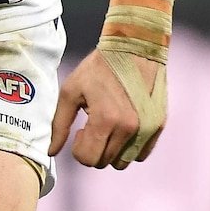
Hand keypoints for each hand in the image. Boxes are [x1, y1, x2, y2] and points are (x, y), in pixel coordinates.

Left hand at [49, 49, 164, 169]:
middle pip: (104, 162)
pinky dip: (129, 147)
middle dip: (94, 148)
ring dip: (111, 150)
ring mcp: (147, 130)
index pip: (88, 158)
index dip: (79, 147)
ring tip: (108, 126)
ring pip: (123, 162)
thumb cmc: (98, 68)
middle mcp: (129, 129)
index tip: (81, 129)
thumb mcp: (71, 90)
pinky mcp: (158, 127)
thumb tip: (51, 151)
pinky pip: (141, 154)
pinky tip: (122, 126)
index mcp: (105, 120)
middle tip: (92, 125)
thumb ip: (59, 124)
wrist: (133, 49)